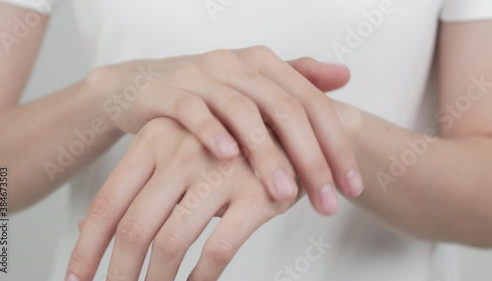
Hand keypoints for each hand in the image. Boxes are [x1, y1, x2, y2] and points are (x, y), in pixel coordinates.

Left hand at [66, 117, 300, 280]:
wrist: (292, 128)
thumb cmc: (228, 145)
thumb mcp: (178, 152)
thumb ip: (140, 185)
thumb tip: (90, 228)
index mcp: (155, 138)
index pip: (107, 203)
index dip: (86, 249)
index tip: (76, 279)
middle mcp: (183, 152)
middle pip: (134, 228)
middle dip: (119, 273)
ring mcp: (220, 171)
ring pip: (171, 243)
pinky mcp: (256, 194)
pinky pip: (218, 249)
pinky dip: (201, 277)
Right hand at [87, 46, 361, 213]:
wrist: (141, 85)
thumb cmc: (206, 93)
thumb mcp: (252, 85)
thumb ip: (296, 80)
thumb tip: (346, 75)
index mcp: (262, 62)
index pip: (311, 101)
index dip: (336, 144)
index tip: (351, 187)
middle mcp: (235, 63)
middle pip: (283, 108)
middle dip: (310, 158)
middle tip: (327, 201)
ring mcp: (199, 74)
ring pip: (241, 111)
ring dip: (266, 154)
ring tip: (285, 194)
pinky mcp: (165, 91)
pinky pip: (191, 110)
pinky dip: (210, 132)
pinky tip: (227, 159)